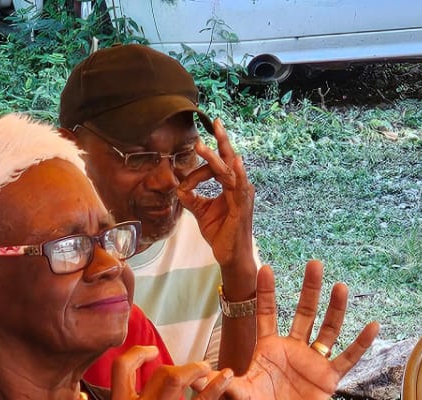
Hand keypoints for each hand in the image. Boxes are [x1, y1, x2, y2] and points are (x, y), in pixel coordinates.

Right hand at [78, 347, 231, 399]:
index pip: (123, 366)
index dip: (139, 352)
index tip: (151, 352)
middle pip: (161, 373)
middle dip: (180, 368)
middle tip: (193, 374)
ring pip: (178, 380)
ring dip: (197, 371)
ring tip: (208, 371)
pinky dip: (215, 389)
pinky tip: (228, 377)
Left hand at [177, 118, 255, 286]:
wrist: (230, 256)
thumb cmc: (221, 234)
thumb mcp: (202, 212)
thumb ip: (192, 198)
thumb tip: (179, 187)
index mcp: (231, 186)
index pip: (217, 167)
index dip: (200, 167)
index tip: (184, 181)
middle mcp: (239, 187)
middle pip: (230, 159)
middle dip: (222, 140)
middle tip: (215, 120)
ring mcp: (242, 196)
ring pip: (229, 171)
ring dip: (217, 156)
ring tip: (203, 146)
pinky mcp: (242, 207)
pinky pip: (239, 188)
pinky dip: (238, 174)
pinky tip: (235, 162)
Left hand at [225, 265, 378, 399]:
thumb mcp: (234, 396)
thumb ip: (219, 381)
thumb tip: (194, 373)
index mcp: (267, 350)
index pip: (268, 314)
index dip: (267, 292)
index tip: (265, 267)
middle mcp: (291, 351)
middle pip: (302, 313)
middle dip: (308, 289)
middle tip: (313, 264)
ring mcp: (311, 363)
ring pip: (326, 329)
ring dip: (334, 309)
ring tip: (339, 286)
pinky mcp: (327, 379)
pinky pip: (347, 358)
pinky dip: (360, 343)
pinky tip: (372, 325)